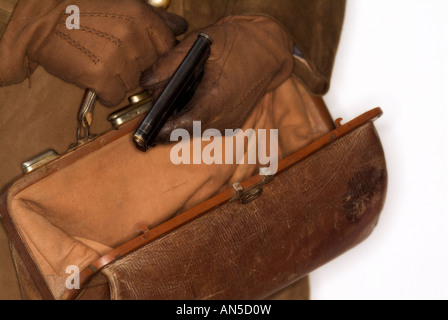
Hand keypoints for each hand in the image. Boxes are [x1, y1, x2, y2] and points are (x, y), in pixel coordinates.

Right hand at [0, 0, 186, 105]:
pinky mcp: (102, 78)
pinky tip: (92, 75)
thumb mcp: (122, 5)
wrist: (41, 23)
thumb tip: (180, 27)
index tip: (141, 54)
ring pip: (132, 84)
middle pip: (149, 68)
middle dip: (134, 66)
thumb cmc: (80, 11)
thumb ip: (155, 19)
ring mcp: (118, 58)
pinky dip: (104, 92)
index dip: (154, 54)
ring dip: (117, 79)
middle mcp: (133, 37)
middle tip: (111, 54)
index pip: (167, 47)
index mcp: (141, 17)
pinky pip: (114, 96)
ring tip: (98, 61)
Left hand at [140, 15, 293, 143]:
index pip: (186, 124)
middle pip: (187, 131)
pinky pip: (206, 128)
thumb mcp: (200, 42)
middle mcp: (226, 116)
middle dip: (166, 127)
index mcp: (218, 96)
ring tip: (169, 106)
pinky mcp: (232, 124)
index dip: (164, 131)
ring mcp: (231, 123)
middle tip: (150, 118)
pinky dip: (193, 121)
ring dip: (179, 124)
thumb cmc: (237, 43)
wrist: (268, 51)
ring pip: (195, 132)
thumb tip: (146, 82)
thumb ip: (170, 62)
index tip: (146, 132)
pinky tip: (188, 104)